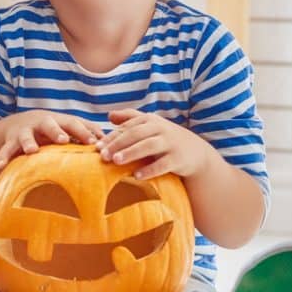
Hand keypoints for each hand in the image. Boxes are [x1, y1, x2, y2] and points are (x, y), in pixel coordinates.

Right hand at [0, 110, 103, 167]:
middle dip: (55, 131)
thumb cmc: (54, 131)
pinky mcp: (10, 142)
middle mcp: (41, 123)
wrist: (21, 125)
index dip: (83, 132)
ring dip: (28, 142)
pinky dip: (3, 157)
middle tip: (63, 139)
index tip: (95, 142)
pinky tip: (1, 166)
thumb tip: (114, 143)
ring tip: (31, 151)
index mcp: (59, 121)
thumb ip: (87, 134)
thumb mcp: (69, 129)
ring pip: (25, 136)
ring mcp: (24, 132)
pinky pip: (5, 150)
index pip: (73, 123)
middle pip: (49, 124)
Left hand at [96, 109, 214, 178]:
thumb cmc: (165, 138)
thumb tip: (109, 115)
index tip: (96, 147)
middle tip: (102, 155)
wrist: (195, 152)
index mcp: (150, 121)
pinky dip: (150, 170)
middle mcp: (160, 129)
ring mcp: (170, 143)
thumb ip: (130, 118)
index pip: (127, 127)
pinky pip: (163, 164)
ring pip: (148, 146)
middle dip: (118, 144)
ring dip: (131, 153)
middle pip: (135, 134)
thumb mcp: (150, 125)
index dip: (111, 136)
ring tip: (116, 161)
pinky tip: (136, 176)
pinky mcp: (178, 159)